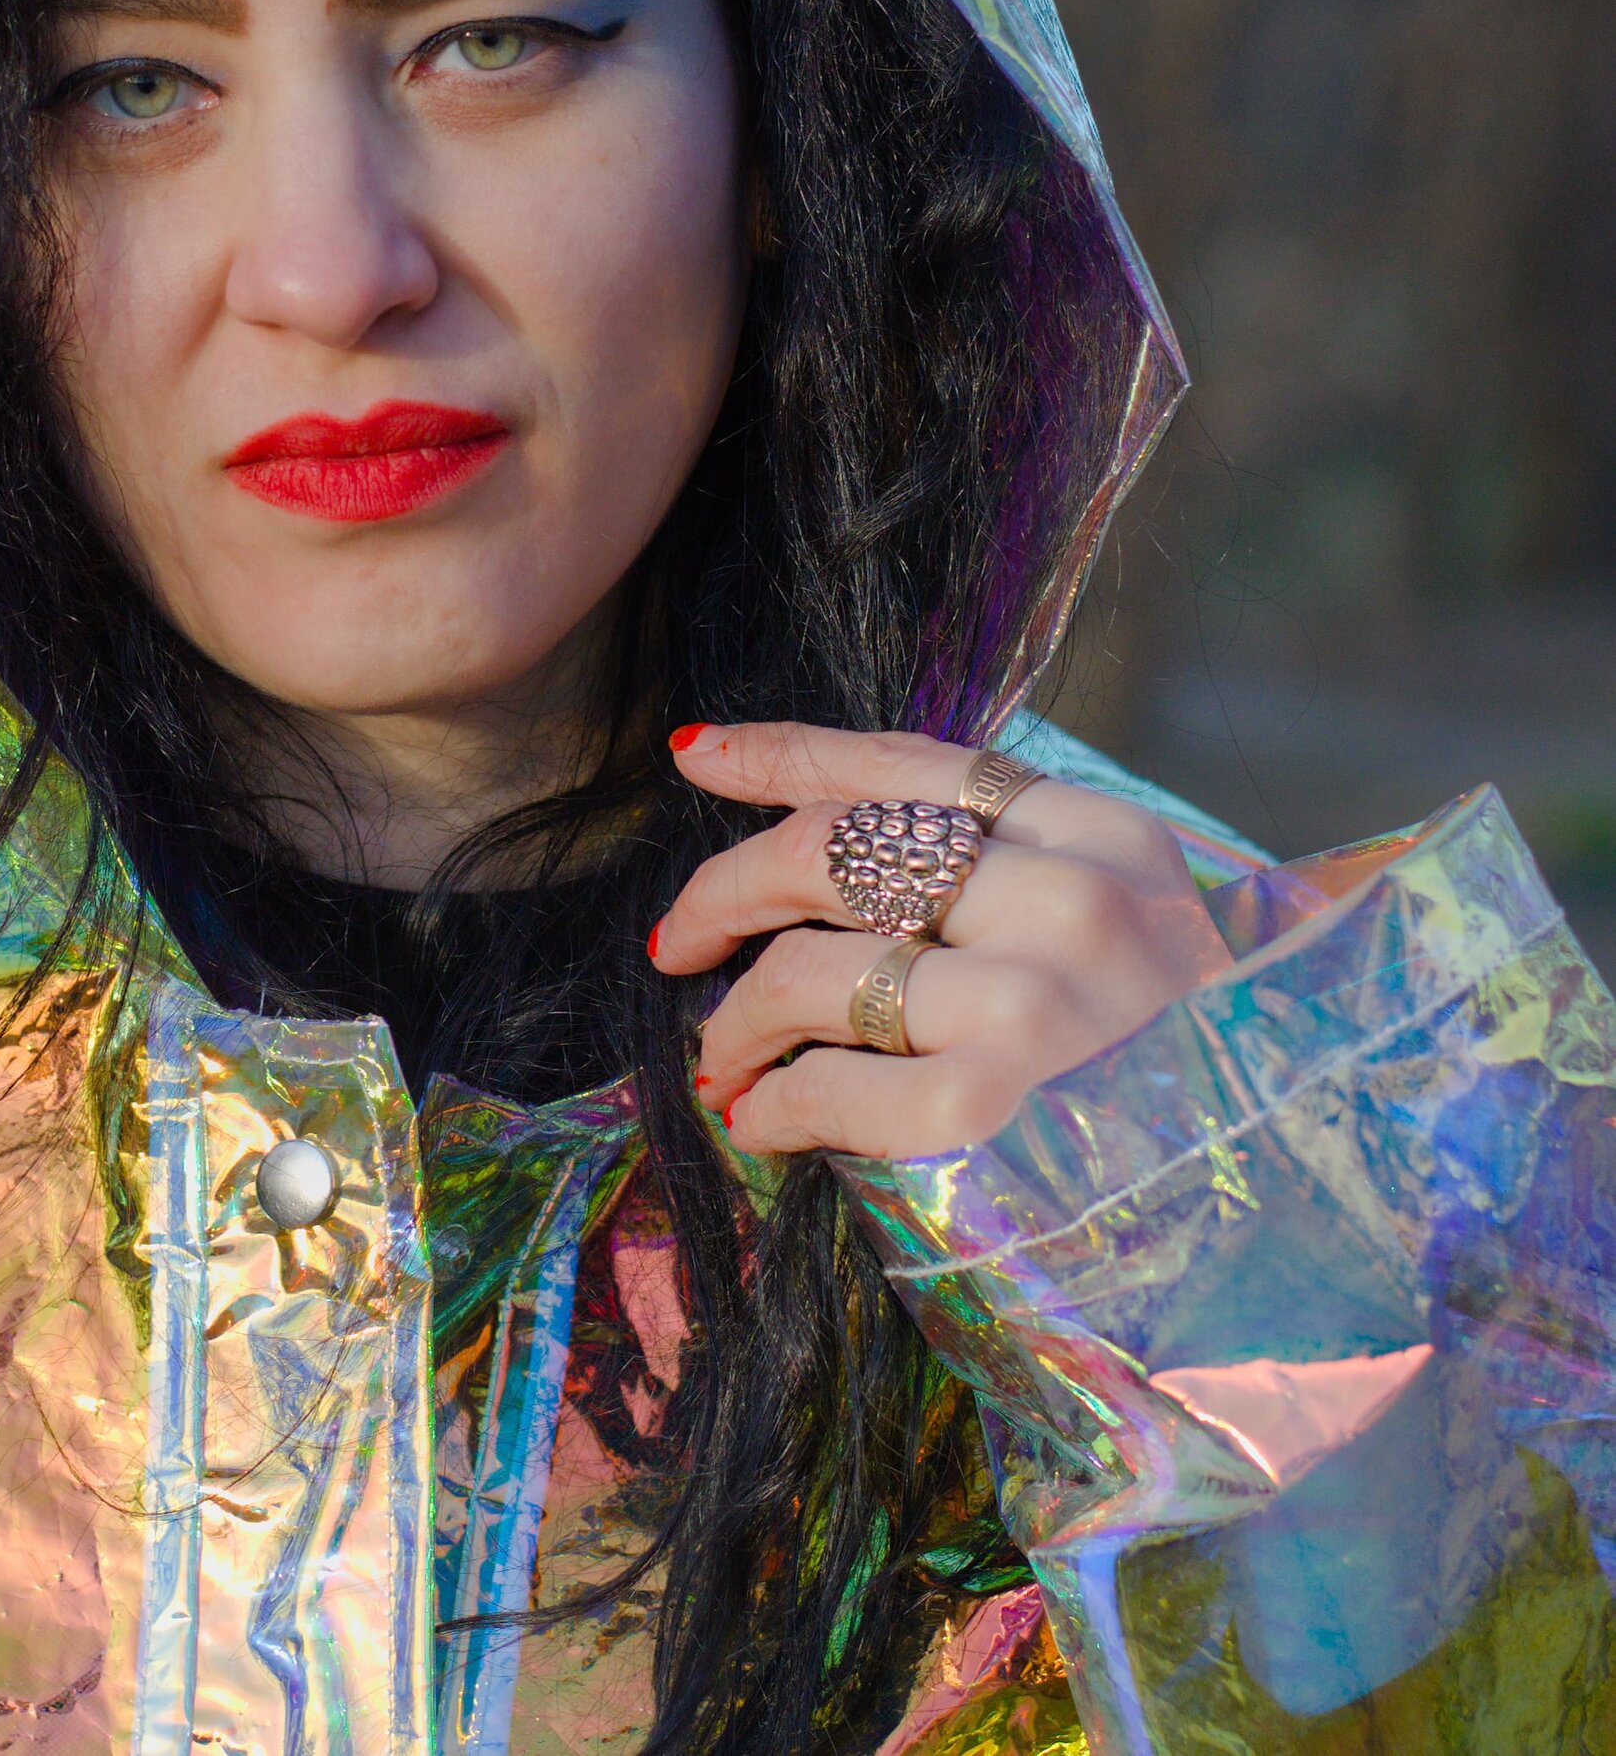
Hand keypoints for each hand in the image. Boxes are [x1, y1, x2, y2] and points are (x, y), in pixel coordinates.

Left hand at [650, 722, 1233, 1158]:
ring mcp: (1033, 1002)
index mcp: (1100, 833)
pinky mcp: (995, 1111)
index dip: (783, 754)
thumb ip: (1006, 873)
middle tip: (680, 943)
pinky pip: (830, 1085)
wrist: (1289, 1216)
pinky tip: (761, 1123)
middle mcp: (1069, 897)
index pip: (904, 765)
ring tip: (721, 1061)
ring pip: (810, 969)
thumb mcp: (1124, 929)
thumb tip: (823, 832)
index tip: (696, 755)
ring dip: (735, 1020)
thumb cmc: (1186, 1074)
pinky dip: (775, 1104)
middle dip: (726, 888)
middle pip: (832, 849)